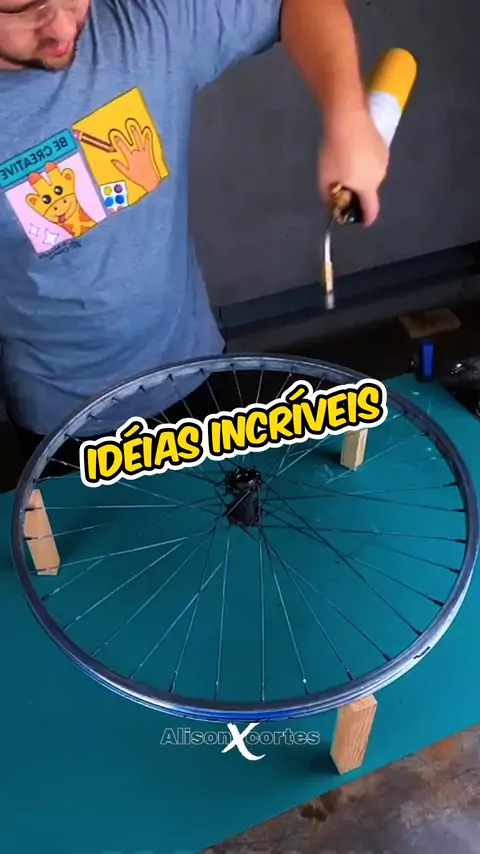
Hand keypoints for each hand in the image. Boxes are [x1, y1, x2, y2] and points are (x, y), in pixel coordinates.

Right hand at [109, 119, 165, 193]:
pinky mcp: (148, 154)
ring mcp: (143, 153)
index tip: (115, 136)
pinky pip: (148, 144)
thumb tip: (113, 161)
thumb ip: (120, 166)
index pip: (123, 147)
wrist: (150, 181)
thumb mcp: (127, 173)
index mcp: (130, 158)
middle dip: (127, 134)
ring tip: (133, 126)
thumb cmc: (138, 178)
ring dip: (136, 133)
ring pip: (139, 141)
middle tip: (124, 126)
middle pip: (131, 142)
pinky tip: (147, 131)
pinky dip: (148, 138)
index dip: (119, 141)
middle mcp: (136, 154)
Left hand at [318, 108, 388, 225]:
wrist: (347, 118)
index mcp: (367, 187)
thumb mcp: (324, 178)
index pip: (372, 209)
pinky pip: (373, 161)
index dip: (367, 218)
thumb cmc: (335, 152)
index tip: (363, 222)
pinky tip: (353, 152)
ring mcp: (384, 158)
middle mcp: (380, 175)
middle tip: (342, 186)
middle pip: (369, 190)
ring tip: (345, 165)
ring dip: (361, 176)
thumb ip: (328, 196)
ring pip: (372, 175)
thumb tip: (331, 204)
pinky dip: (365, 162)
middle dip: (358, 192)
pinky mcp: (383, 144)